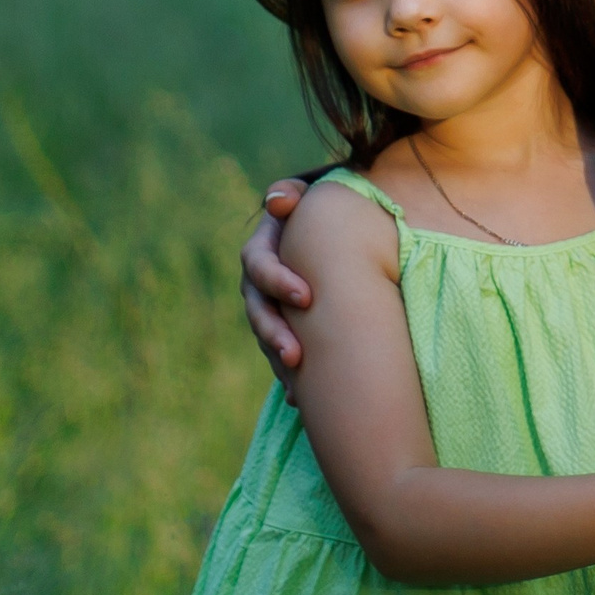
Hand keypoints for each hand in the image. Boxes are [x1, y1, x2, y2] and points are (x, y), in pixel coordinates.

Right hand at [242, 177, 313, 393]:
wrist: (337, 234)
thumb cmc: (325, 210)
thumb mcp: (311, 197)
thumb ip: (295, 195)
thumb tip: (278, 201)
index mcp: (264, 248)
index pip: (260, 265)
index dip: (279, 282)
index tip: (307, 297)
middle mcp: (258, 282)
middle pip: (257, 310)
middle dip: (274, 334)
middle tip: (296, 355)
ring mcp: (266, 308)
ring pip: (264, 338)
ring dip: (278, 362)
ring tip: (296, 385)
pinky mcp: (280, 329)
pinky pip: (277, 356)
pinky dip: (289, 378)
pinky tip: (300, 399)